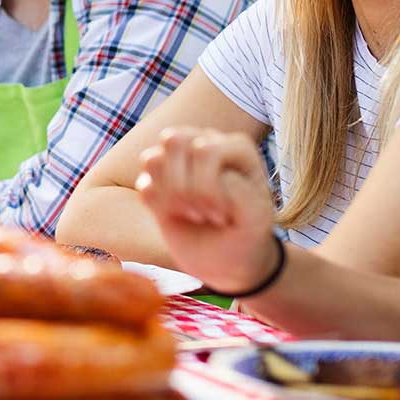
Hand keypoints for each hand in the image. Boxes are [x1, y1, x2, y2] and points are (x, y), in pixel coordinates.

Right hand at [134, 127, 276, 288]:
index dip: (208, 188)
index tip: (222, 216)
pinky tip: (177, 217)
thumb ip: (241, 193)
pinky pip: (143, 184)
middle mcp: (206, 144)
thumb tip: (211, 177)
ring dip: (168, 194)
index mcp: (236, 147)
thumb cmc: (246, 234)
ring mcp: (180, 162)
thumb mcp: (257, 219)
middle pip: (174, 140)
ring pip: (152, 158)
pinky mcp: (159, 183)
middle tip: (200, 212)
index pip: (205, 150)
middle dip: (182, 185)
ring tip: (188, 213)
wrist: (228, 259)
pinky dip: (156, 206)